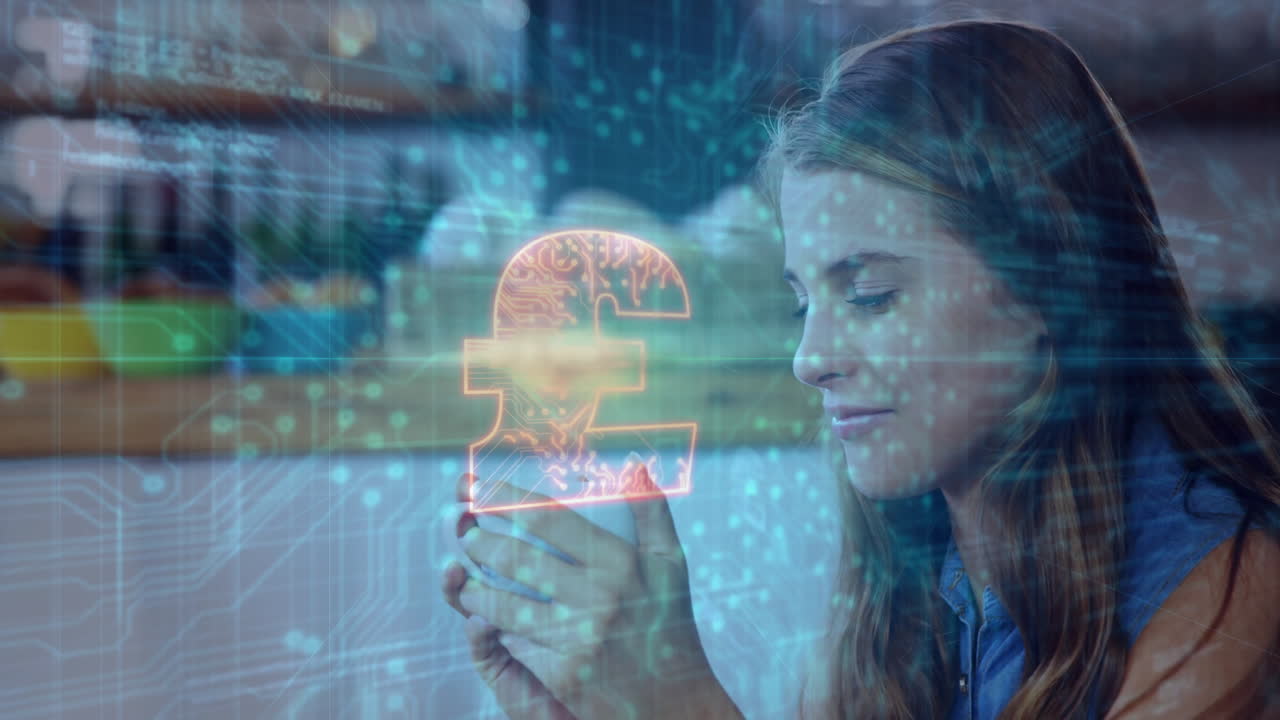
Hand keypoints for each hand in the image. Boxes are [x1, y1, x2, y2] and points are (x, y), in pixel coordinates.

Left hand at [440, 466, 737, 719]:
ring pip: (506, 604)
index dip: (507, 499)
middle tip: (464, 531)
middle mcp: (600, 596)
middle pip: (519, 558)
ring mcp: (581, 636)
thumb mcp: (670, 563)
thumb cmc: (669, 625)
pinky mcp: (566, 673)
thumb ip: (651, 511)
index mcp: (621, 562)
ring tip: (462, 574)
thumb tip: (633, 464)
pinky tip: (477, 617)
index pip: (550, 519)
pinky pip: (517, 644)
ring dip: (475, 587)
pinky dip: (493, 627)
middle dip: (481, 541)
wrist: (679, 702)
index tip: (480, 487)